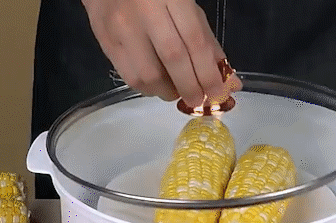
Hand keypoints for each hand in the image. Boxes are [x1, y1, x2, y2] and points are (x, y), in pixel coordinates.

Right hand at [81, 0, 241, 106]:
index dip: (209, 74)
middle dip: (190, 87)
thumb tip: (229, 82)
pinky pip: (130, 78)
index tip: (218, 95)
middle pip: (173, 59)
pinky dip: (149, 89)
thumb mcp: (187, 8)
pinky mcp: (105, 42)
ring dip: (168, 92)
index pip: (194, 42)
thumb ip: (207, 44)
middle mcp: (144, 12)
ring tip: (176, 90)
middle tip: (198, 100)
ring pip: (148, 76)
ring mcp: (121, 27)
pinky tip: (157, 84)